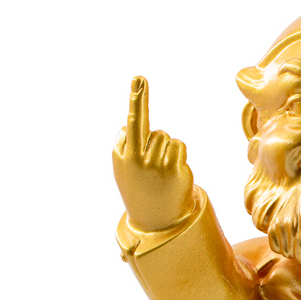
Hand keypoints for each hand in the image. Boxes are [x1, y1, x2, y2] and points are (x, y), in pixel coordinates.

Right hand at [113, 76, 195, 230]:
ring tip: (160, 170)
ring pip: (165, 137)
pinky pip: (178, 146)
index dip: (137, 99)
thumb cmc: (138, 188)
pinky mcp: (173, 170)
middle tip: (146, 121)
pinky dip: (177, 154)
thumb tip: (128, 125)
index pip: (132, 123)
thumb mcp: (124, 169)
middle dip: (150, 127)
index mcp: (122, 156)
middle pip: (153, 130)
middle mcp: (137, 160)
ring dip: (165, 149)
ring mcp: (156, 165)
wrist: (156, 221)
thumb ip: (124, 146)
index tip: (139, 78)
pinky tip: (172, 171)